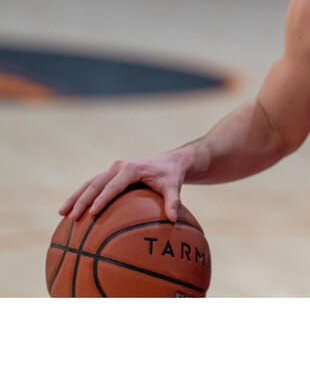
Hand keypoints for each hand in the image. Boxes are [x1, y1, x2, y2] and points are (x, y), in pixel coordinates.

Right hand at [58, 147, 193, 222]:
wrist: (170, 161)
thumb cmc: (171, 176)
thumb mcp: (174, 186)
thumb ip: (173, 201)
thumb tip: (174, 220)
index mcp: (132, 168)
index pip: (114, 185)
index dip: (102, 199)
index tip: (92, 213)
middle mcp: (119, 167)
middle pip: (96, 184)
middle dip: (82, 200)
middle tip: (72, 217)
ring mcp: (112, 169)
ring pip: (90, 183)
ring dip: (76, 197)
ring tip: (62, 214)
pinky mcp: (110, 174)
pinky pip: (93, 185)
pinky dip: (81, 196)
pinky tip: (72, 211)